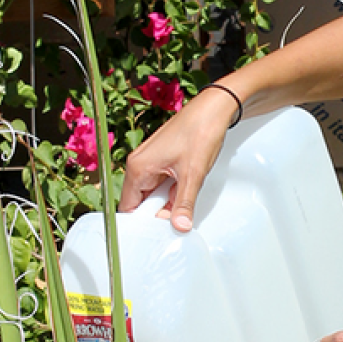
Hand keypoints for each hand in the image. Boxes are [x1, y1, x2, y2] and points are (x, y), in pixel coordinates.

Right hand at [118, 84, 239, 229]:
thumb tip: (180, 226)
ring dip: (167, 201)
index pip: (128, 207)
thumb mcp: (193, 175)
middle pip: (140, 201)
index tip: (156, 233)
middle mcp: (138, 163)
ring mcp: (150, 160)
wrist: (214, 108)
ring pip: (152, 192)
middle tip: (175, 221)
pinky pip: (161, 182)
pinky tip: (186, 190)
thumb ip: (184, 204)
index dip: (142, 223)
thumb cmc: (200, 132)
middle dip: (157, 212)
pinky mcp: (161, 158)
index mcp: (138, 168)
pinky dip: (172, 190)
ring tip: (184, 201)